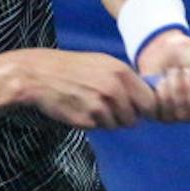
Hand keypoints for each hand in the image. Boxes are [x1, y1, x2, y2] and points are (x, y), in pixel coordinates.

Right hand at [5, 48, 157, 130]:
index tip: (138, 109)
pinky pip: (98, 127)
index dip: (145, 108)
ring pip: (116, 125)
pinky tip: (79, 108)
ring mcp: (100, 105)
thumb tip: (147, 99)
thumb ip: (126, 79)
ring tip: (90, 103)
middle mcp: (114, 89)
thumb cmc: (72, 68)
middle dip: (126, 117)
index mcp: (121, 72)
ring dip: (107, 120)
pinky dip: (92, 122)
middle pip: (135, 118)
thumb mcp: (103, 63)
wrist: (39, 75)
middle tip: (110, 108)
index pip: (150, 101)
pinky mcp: (86, 119)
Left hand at [135, 30, 189, 127]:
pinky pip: (162, 109)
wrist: (163, 49)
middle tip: (188, 70)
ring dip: (175, 85)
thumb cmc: (189, 55)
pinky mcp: (160, 114)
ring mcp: (180, 116)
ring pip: (179, 111)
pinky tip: (162, 79)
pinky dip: (162, 89)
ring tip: (173, 71)